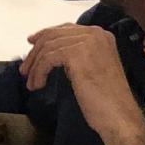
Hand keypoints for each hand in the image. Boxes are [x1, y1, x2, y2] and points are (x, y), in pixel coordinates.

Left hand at [20, 24, 144, 144]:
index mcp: (101, 35)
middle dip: (36, 52)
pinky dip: (39, 72)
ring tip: (31, 82)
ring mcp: (87, 42)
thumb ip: (76, 55)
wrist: (118, 115)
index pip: (66, 29)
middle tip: (25, 69)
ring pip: (48, 47)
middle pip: (54, 35)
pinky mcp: (77, 54)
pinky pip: (48, 59)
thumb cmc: (106, 99)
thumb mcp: (91, 68)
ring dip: (35, 66)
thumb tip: (50, 51)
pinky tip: (38, 85)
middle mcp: (95, 34)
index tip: (32, 45)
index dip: (46, 35)